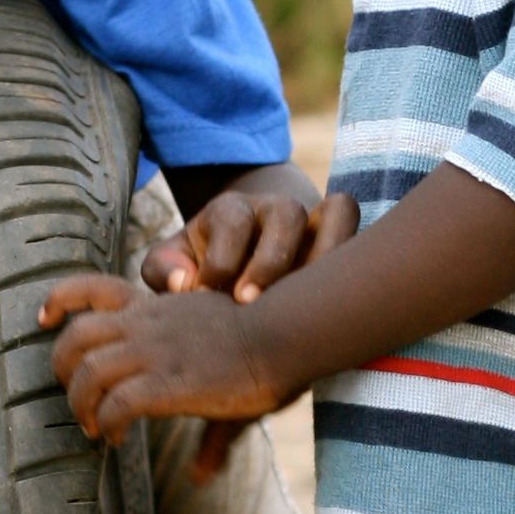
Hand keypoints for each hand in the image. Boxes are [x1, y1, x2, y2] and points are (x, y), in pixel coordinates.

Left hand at [43, 271, 284, 468]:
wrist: (287, 334)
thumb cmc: (263, 342)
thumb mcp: (224, 361)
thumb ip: (202, 402)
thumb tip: (199, 477)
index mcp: (156, 306)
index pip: (93, 287)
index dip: (60, 300)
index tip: (44, 318)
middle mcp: (147, 324)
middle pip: (76, 334)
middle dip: (62, 368)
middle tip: (75, 397)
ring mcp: (156, 352)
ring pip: (88, 370)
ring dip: (80, 403)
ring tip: (92, 427)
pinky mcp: (169, 382)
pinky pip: (117, 403)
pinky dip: (106, 424)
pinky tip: (114, 439)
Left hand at [140, 186, 359, 303]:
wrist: (240, 254)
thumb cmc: (203, 268)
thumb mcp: (173, 265)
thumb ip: (164, 272)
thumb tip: (185, 283)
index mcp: (230, 211)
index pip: (232, 222)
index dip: (221, 262)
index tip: (207, 296)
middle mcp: (274, 210)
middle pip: (286, 214)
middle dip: (269, 262)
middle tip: (248, 302)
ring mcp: (312, 222)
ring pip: (332, 213)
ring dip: (320, 259)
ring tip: (299, 303)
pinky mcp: (337, 239)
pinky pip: (349, 219)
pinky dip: (349, 246)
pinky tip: (328, 295)